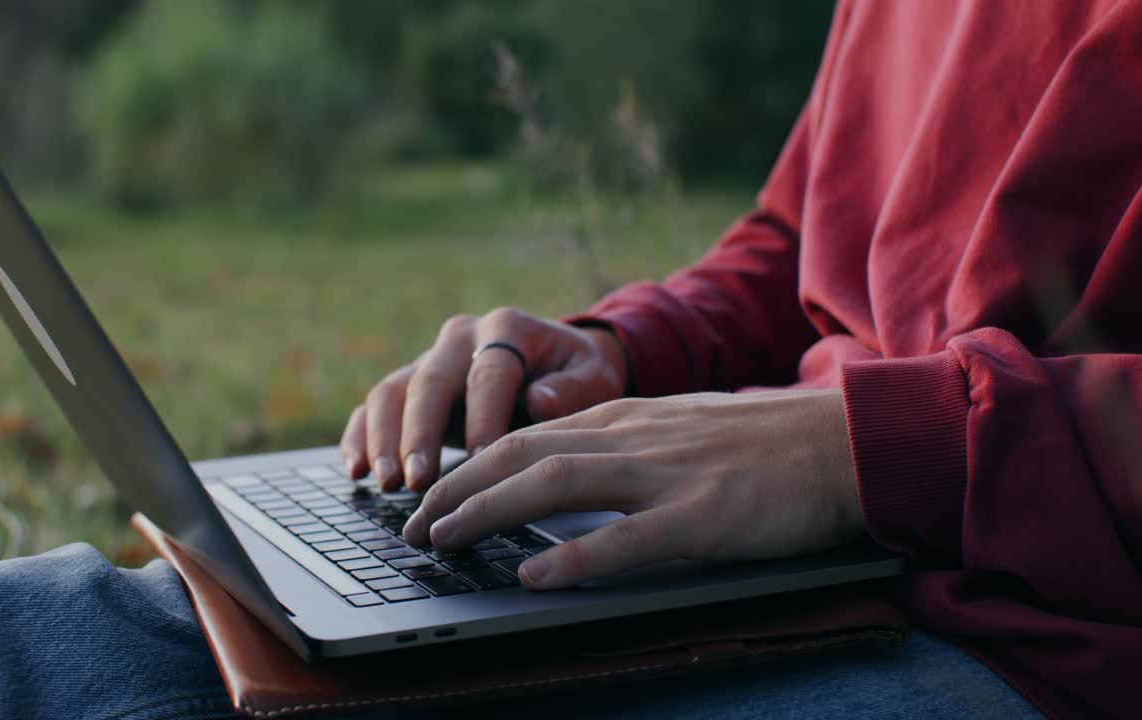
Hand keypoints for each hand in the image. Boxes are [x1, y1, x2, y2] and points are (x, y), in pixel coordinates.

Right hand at [340, 307, 628, 491]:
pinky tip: (356, 470)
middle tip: (417, 481)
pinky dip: (360, 436)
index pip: (488, 372)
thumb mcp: (594, 376)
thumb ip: (574, 389)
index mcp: (507, 328)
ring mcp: (430, 360)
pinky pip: (373, 408)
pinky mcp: (411, 387)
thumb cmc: (579, 376)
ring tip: (386, 483)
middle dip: (420, 433)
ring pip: (392, 392)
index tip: (485, 459)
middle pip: (430, 381)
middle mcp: (461, 337)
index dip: (484, 416)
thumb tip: (539, 402)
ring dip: (383, 439)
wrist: (560, 364)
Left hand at [401, 389, 864, 588]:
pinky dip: (577, 556)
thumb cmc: (760, 445)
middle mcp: (633, 436)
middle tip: (411, 526)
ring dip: (489, 511)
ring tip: (442, 541)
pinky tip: (535, 575)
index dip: (466, 465)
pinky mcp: (706, 514)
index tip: (427, 494)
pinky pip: (630, 537)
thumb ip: (618, 447)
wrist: (843, 440)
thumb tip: (555, 476)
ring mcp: (668, 473)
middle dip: (455, 488)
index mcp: (625, 418)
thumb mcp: (675, 430)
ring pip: (557, 483)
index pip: (525, 434)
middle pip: (522, 453)